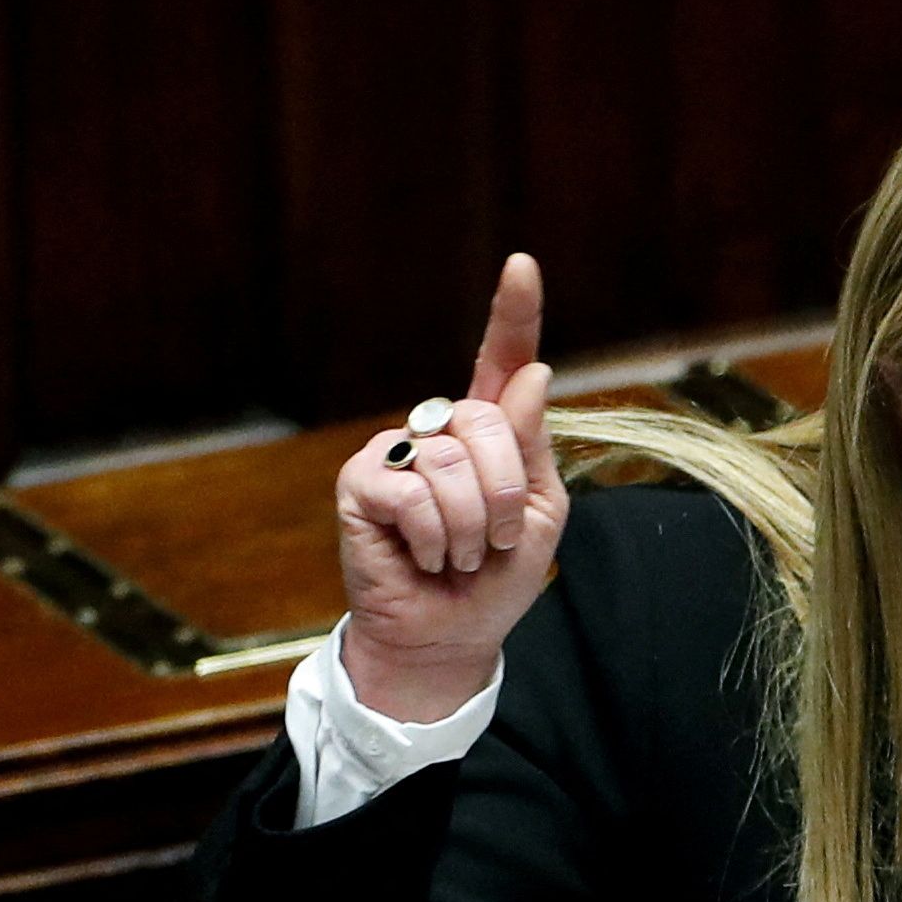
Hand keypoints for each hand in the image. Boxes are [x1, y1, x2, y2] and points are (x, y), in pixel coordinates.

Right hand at [334, 253, 568, 721]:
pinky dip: (436, 537)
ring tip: (459, 556)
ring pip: (453, 461)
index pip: (500, 361)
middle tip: (496, 543)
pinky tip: (425, 557)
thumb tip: (533, 373)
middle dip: (506, 493)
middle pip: (487, 420)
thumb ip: (534, 445)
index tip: (522, 264)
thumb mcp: (538, 511)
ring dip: (473, 527)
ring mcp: (398, 451)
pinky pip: (415, 492)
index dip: (513, 313)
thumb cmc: (497, 578)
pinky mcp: (362, 482)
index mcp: (490, 432)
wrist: (450, 636)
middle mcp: (440, 430)